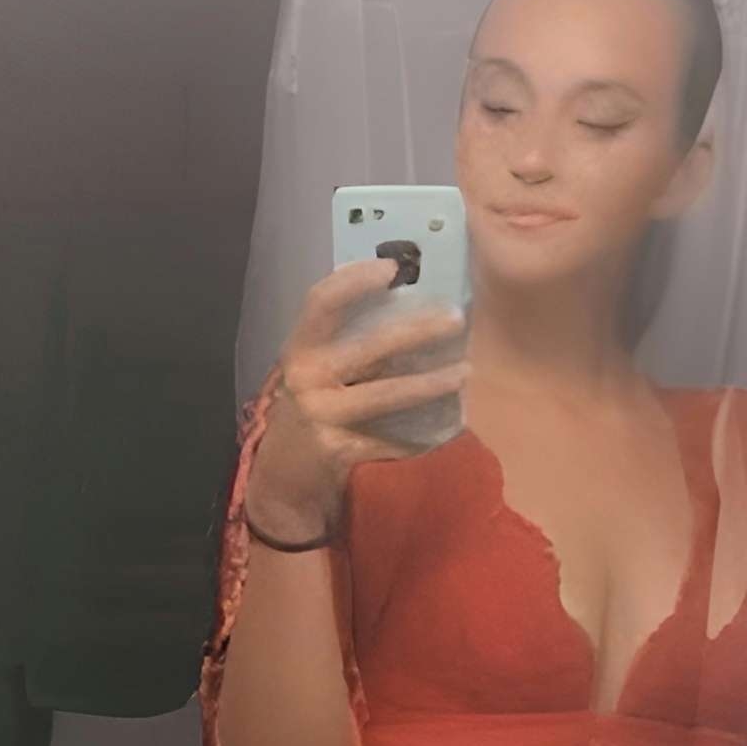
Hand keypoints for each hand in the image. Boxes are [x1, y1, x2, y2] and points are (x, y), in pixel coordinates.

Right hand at [246, 258, 469, 539]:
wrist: (282, 478)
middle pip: (368, 347)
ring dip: (430, 383)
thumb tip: (406, 304)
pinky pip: (391, 440)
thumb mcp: (313, 373)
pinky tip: (447, 426)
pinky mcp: (337, 450)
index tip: (392, 267)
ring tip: (464, 373)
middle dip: (416, 330)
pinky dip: (422, 435)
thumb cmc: (309, 411)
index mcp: (299, 350)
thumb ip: (344, 344)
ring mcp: (321, 416)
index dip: (354, 280)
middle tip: (455, 319)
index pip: (321, 303)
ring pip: (386, 394)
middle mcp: (306, 379)